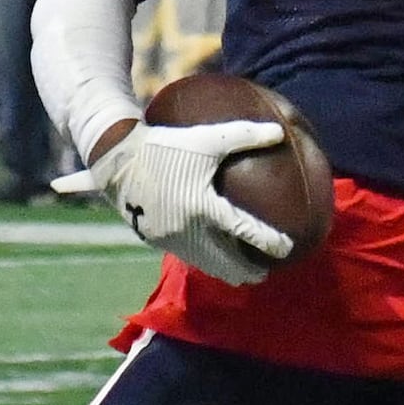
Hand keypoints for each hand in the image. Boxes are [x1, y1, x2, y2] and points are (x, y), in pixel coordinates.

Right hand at [60, 116, 294, 284]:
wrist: (117, 159)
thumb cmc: (165, 145)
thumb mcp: (206, 138)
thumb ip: (244, 135)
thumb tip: (280, 132)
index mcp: (205, 206)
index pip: (245, 232)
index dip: (269, 242)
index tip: (287, 248)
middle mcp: (189, 229)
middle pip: (225, 263)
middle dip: (246, 272)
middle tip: (264, 272)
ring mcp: (171, 238)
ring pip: (204, 264)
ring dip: (224, 271)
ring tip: (239, 272)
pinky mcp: (154, 239)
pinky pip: (185, 255)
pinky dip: (202, 260)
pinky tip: (209, 256)